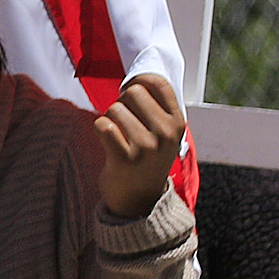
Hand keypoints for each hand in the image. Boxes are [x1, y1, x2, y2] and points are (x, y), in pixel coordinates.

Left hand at [95, 71, 186, 222]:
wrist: (139, 200)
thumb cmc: (146, 159)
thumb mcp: (163, 133)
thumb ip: (156, 107)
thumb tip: (138, 77)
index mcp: (178, 123)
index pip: (158, 83)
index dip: (138, 84)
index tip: (133, 99)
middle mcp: (167, 133)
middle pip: (132, 92)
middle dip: (121, 103)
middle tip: (124, 123)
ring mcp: (147, 146)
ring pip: (114, 108)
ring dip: (110, 119)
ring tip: (119, 138)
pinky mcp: (125, 158)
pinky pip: (103, 125)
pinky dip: (100, 130)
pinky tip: (109, 144)